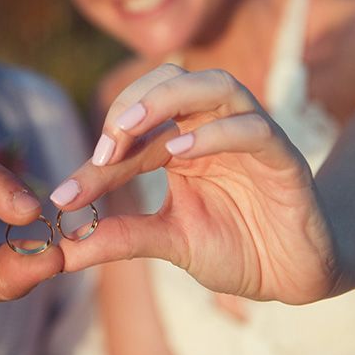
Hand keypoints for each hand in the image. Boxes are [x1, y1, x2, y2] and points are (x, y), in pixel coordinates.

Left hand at [53, 65, 336, 303]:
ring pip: (215, 84)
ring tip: (130, 128)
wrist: (293, 275)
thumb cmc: (235, 248)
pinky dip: (217, 132)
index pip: (136, 125)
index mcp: (183, 140)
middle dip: (131, 104)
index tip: (66, 193)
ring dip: (168, 98)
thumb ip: (121, 238)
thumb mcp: (169, 242)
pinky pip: (253, 128)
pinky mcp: (285, 157)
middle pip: (171, 79)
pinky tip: (182, 152)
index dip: (101, 150)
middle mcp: (214, 126)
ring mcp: (251, 135)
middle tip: (103, 148)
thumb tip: (61, 250)